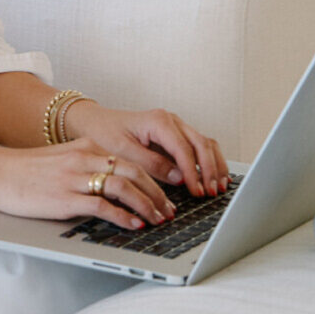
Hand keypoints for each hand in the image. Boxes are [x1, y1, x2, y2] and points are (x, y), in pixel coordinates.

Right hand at [0, 139, 178, 228]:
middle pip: (133, 171)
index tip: (164, 197)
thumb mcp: (61, 160)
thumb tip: (112, 186)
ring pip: (124, 186)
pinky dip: (124, 216)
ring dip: (147, 205)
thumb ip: (85, 166)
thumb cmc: (25, 171)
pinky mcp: (65, 197)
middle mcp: (84, 157)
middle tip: (169, 211)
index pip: (130, 160)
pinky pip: (103, 205)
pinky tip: (134, 225)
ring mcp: (75, 177)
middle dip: (157, 194)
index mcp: (85, 147)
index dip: (153, 180)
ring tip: (158, 219)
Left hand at [66, 102, 228, 198]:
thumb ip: (151, 164)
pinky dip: (209, 161)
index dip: (193, 172)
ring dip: (214, 164)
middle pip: (201, 143)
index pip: (184, 148)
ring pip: (205, 143)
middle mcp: (171, 120)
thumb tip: (179, 178)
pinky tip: (214, 178)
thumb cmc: (105, 133)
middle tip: (211, 192)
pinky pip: (199, 147)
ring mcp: (175, 127)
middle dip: (209, 169)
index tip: (196, 191)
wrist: (96, 122)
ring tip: (218, 187)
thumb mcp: (123, 152)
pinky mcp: (175, 136)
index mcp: (158, 121)